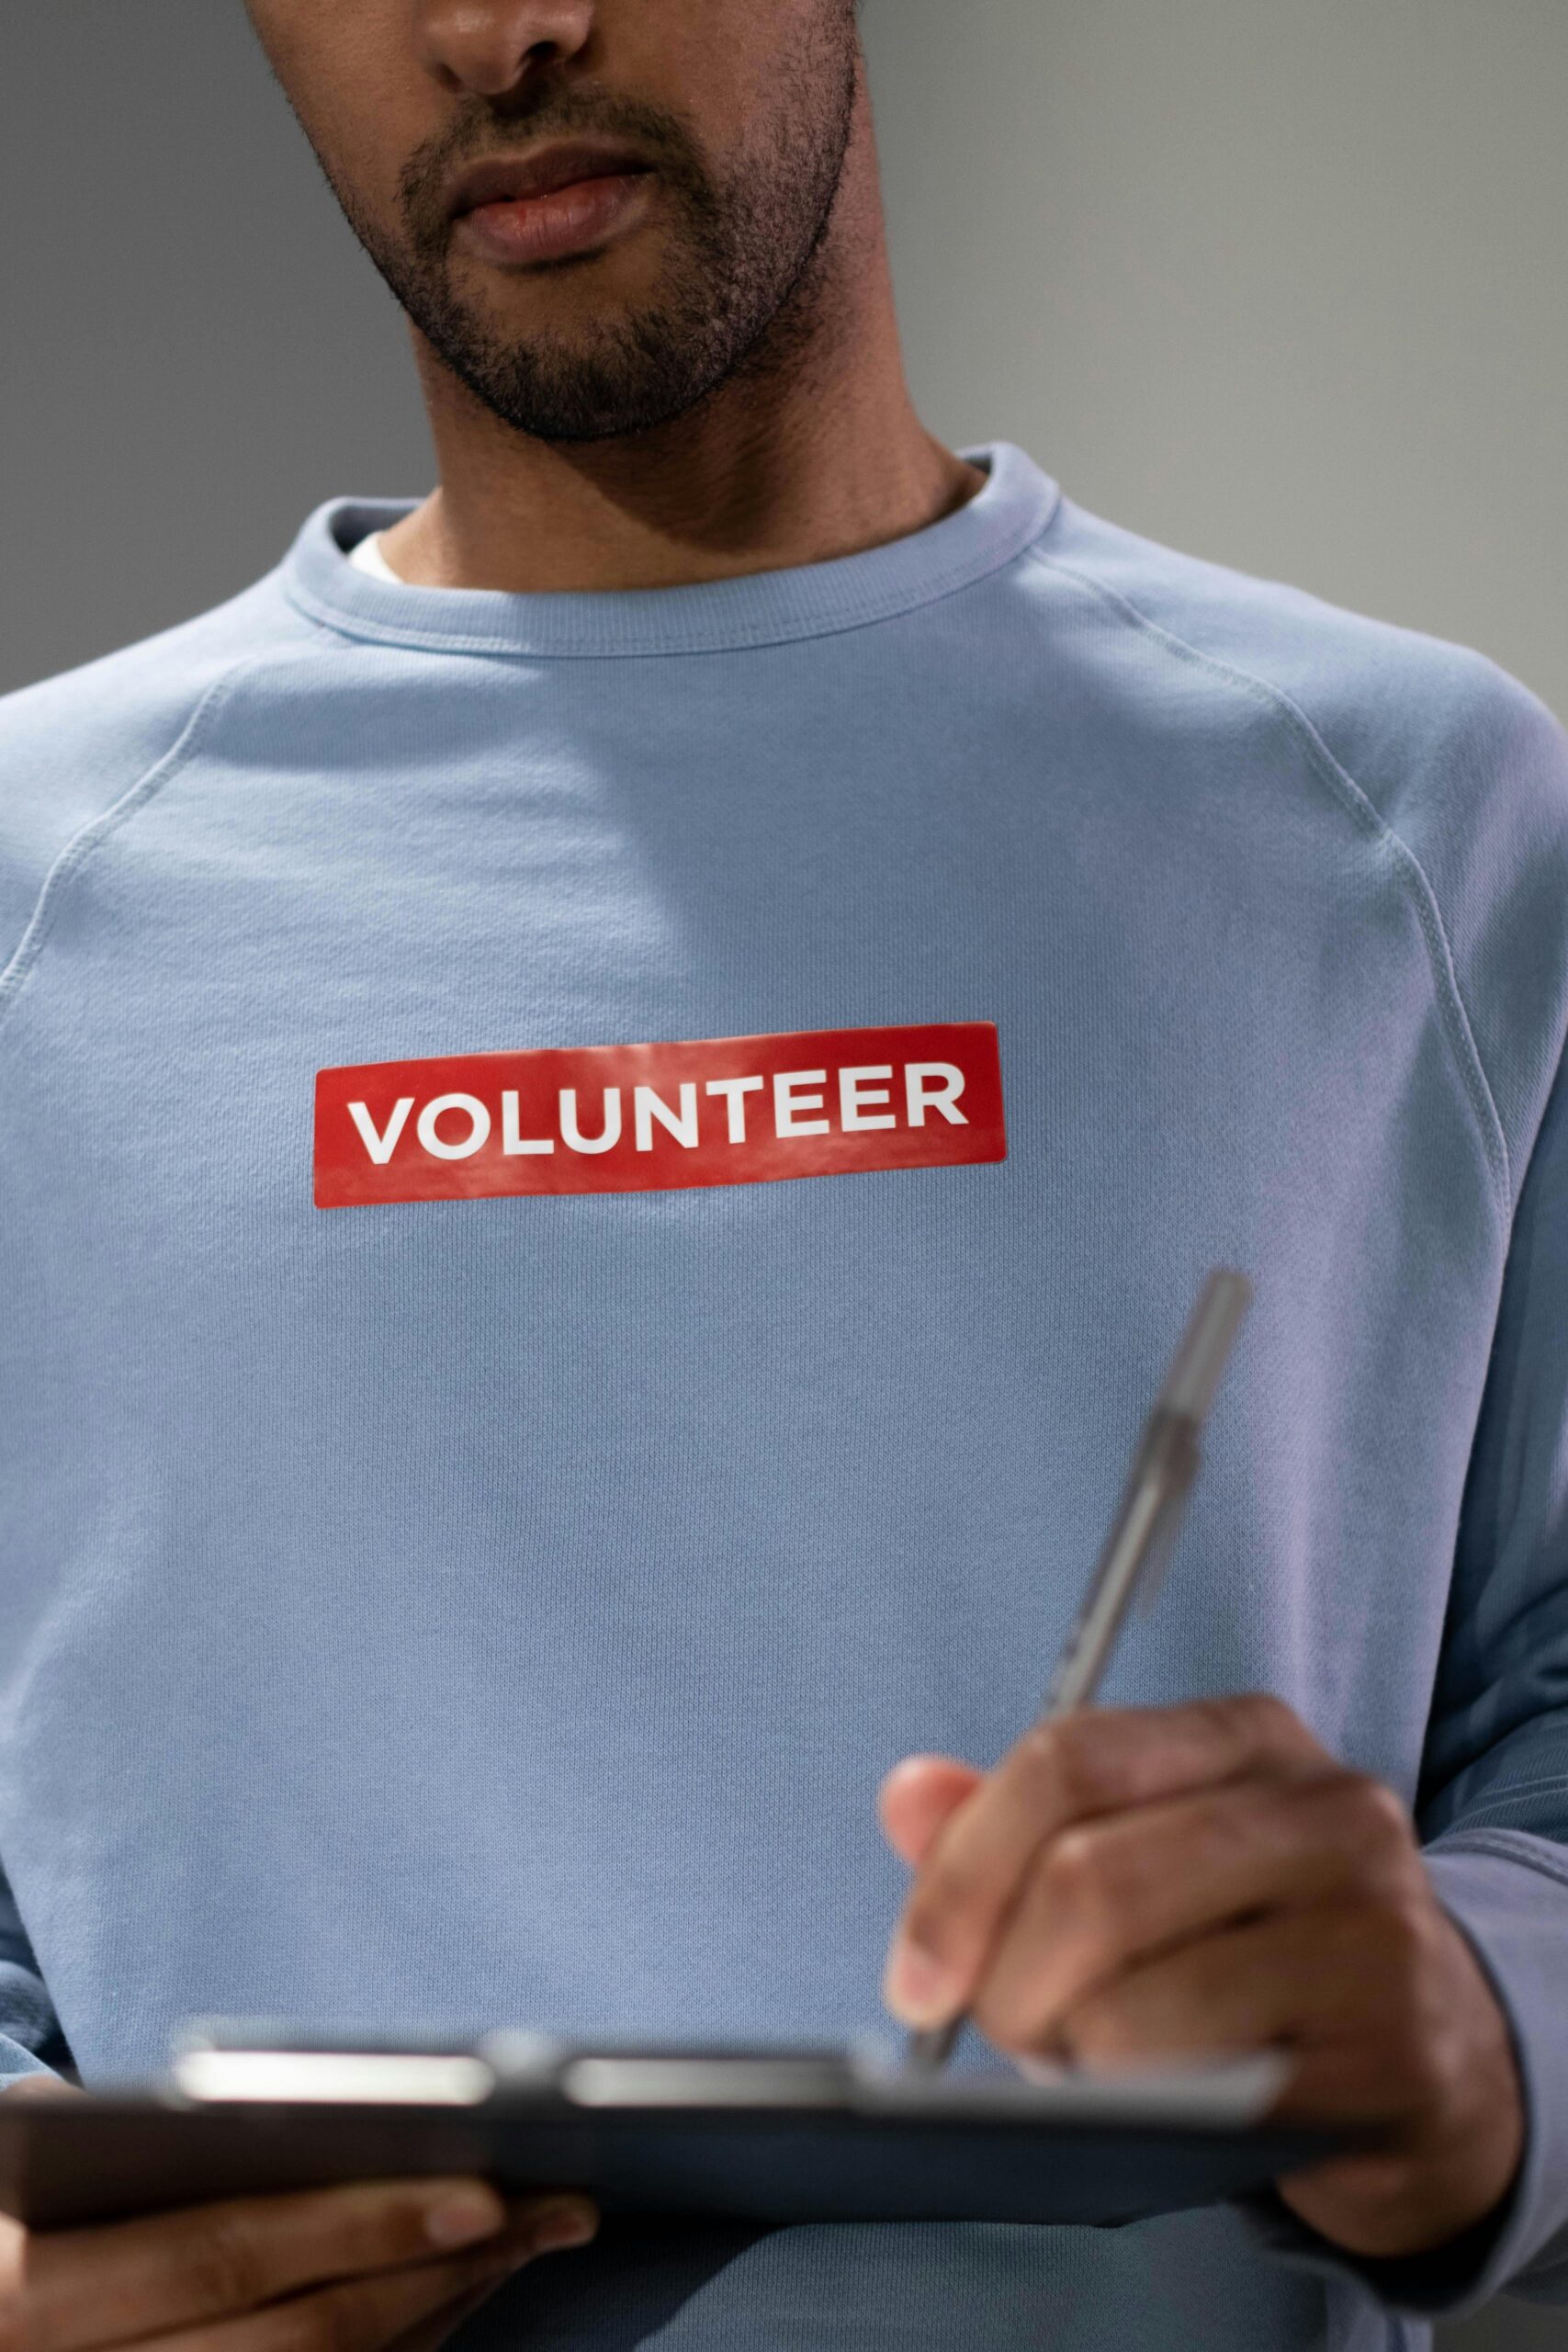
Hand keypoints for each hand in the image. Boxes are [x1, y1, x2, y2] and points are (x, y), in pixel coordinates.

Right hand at [0, 2081, 597, 2351]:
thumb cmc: (5, 2209)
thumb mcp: (20, 2157)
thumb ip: (123, 2139)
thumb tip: (292, 2111)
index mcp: (22, 2294)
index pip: (222, 2259)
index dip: (358, 2226)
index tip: (482, 2187)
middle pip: (297, 2345)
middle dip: (436, 2273)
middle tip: (550, 2210)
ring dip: (436, 2315)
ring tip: (530, 2235)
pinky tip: (452, 2293)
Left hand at [878, 1696, 1523, 2260]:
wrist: (1429, 2059)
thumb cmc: (1250, 1949)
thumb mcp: (1140, 1857)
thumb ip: (1012, 1826)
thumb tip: (909, 1794)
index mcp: (1248, 1737)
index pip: (1068, 1760)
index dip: (963, 1873)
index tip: (914, 1975)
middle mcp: (1326, 1809)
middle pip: (1091, 1880)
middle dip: (1008, 1982)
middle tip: (1000, 2031)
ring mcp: (1372, 1927)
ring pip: (1138, 2003)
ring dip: (1080, 2060)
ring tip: (1098, 2061)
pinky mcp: (1389, 2051)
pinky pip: (1207, 2093)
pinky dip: (1150, 2111)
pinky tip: (1167, 2099)